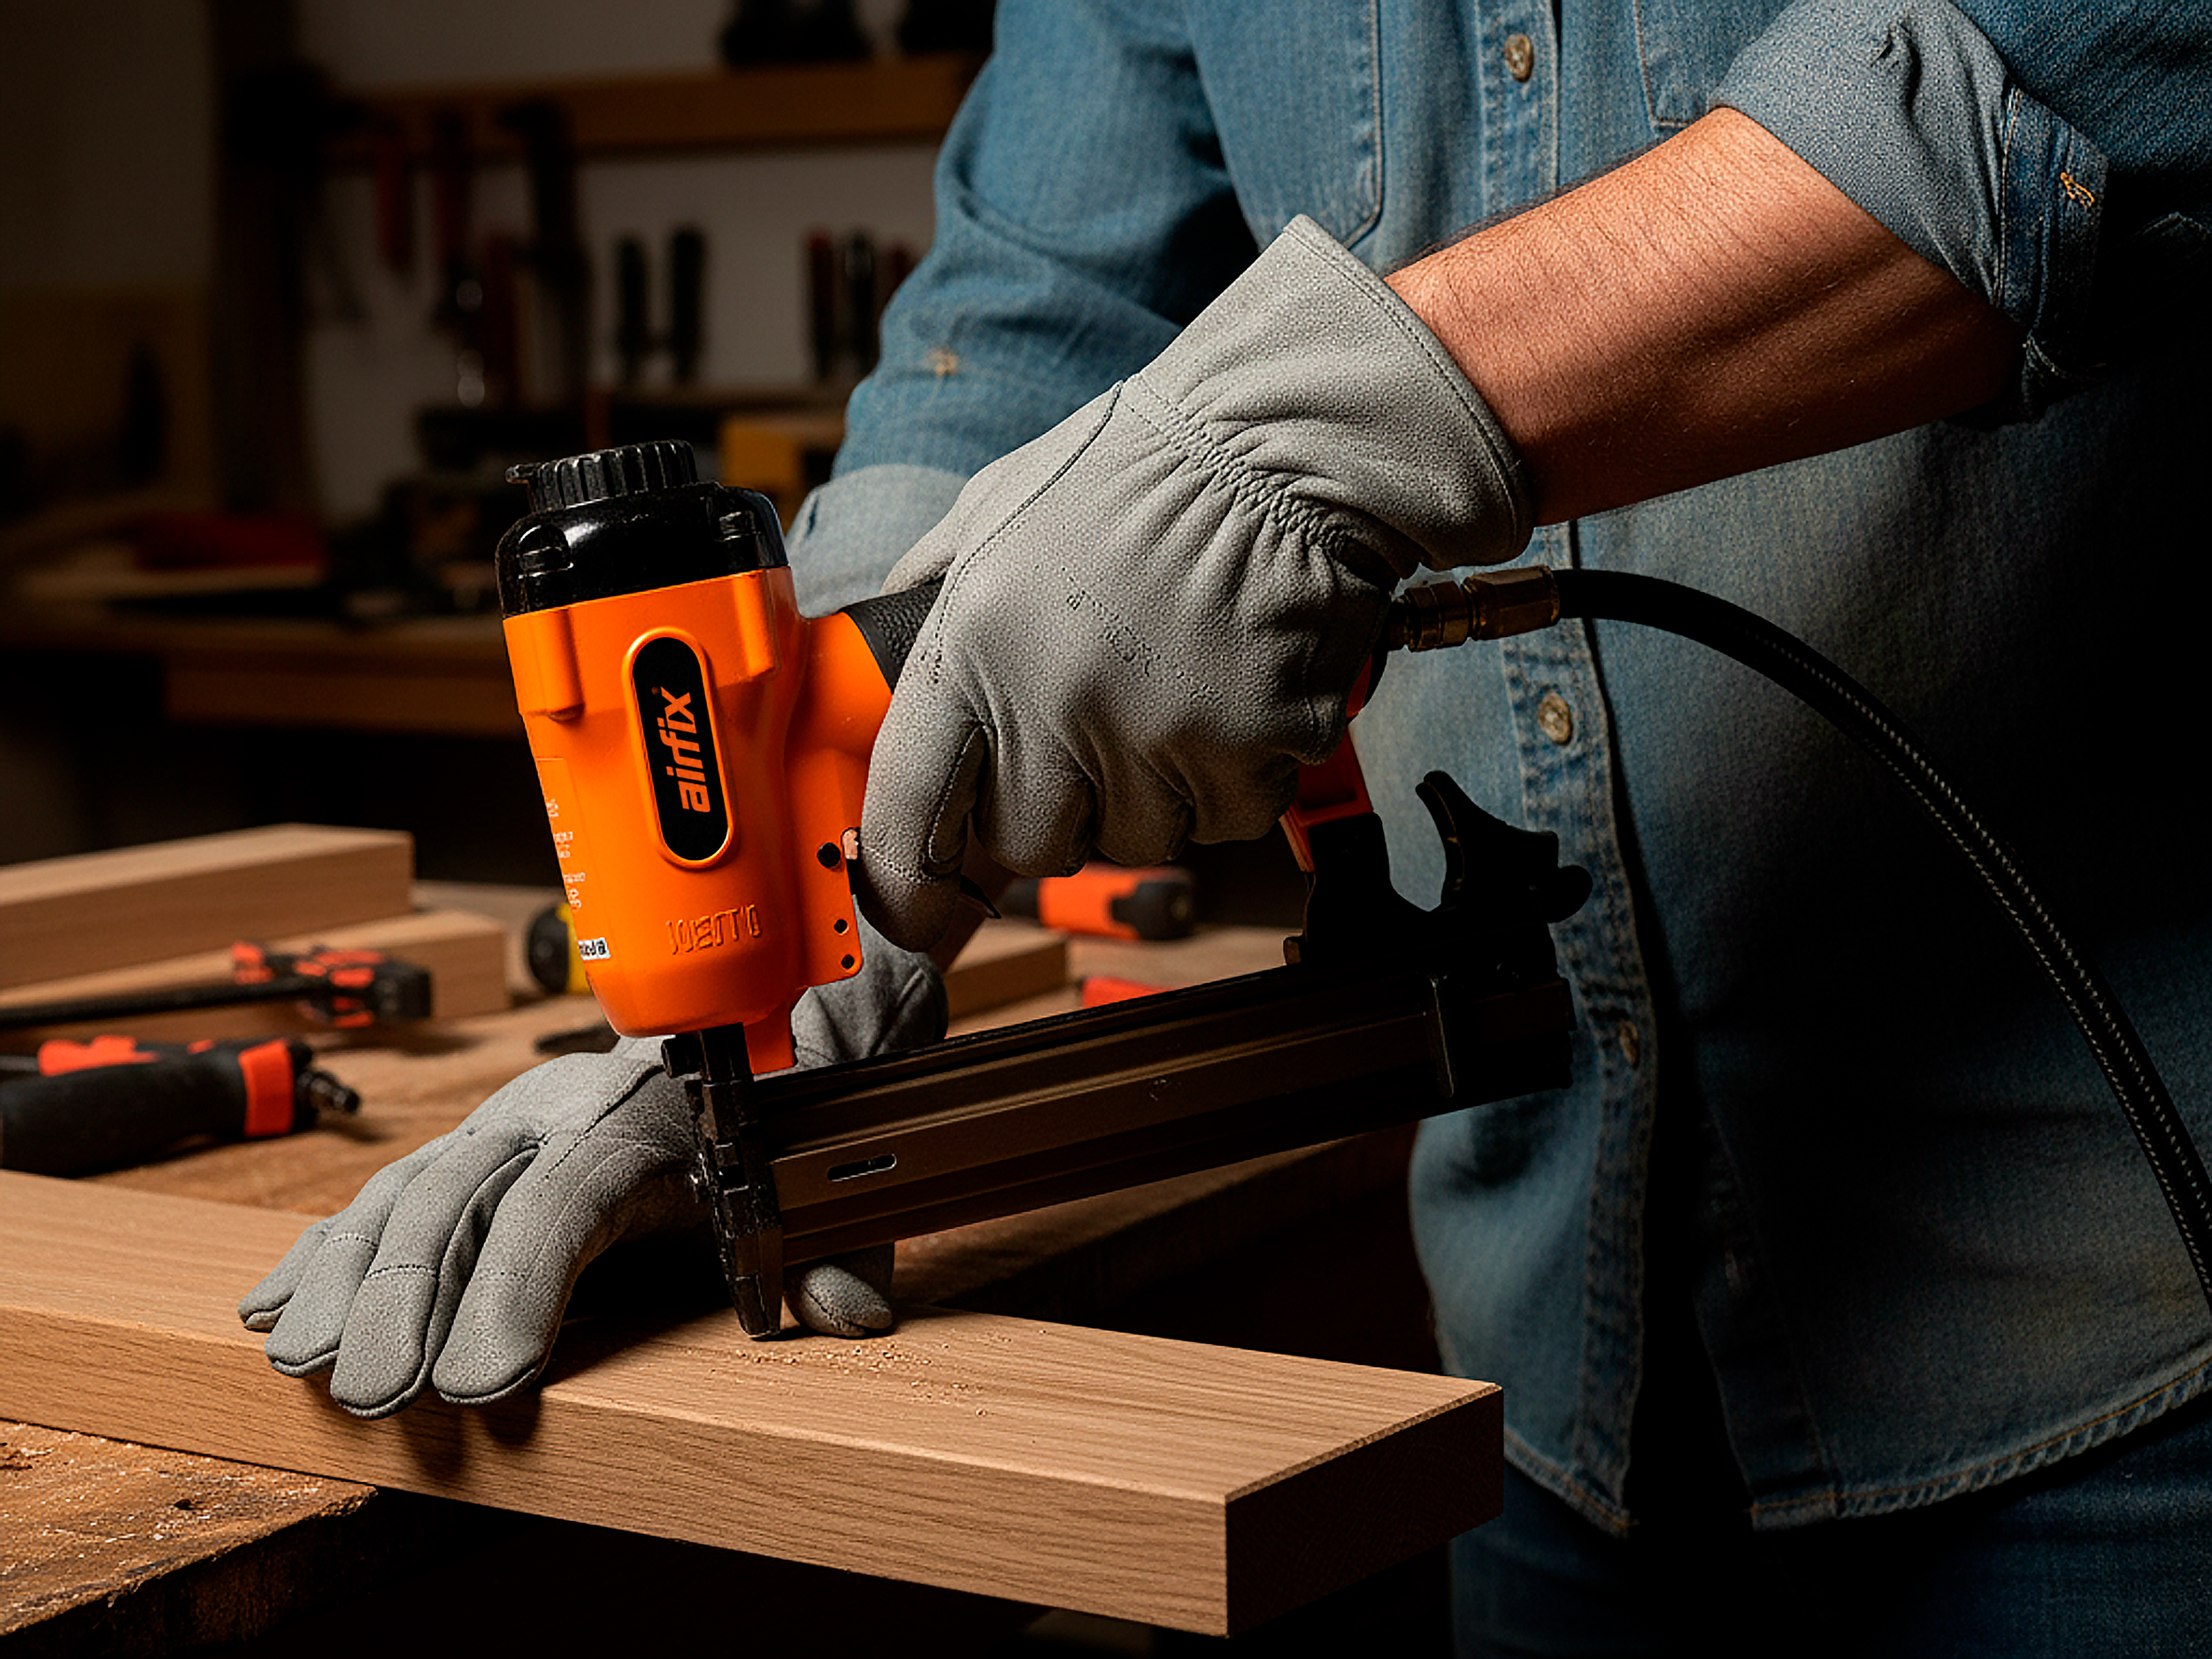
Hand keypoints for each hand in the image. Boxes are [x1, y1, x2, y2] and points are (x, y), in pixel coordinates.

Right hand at [236, 920, 945, 1417]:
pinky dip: (323, 1252)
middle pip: (465, 1197)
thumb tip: (857, 1313)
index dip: (518, 1290)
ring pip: (408, 1191)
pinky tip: (275, 1308)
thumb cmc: (779, 1124)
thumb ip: (835, 1250)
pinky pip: (383, 1195)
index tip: (485, 1382)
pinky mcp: (470, 1144)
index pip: (565, 1203)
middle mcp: (561, 1110)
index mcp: (648, 1120)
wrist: (765, 1034)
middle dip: (407, 1299)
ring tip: (304, 1363)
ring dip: (347, 1280)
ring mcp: (505, 1124)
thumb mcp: (818, 1185)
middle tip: (376, 1393)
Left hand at [857, 216, 1531, 950]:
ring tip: (1173, 688)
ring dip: (1151, 793)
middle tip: (1093, 735)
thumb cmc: (1136, 472)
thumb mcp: (993, 511)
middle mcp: (1056, 701)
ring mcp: (1159, 733)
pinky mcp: (1252, 749)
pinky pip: (1227, 818)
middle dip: (1056, 812)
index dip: (908, 880)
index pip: (910, 810)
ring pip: (1135, 840)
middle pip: (1030, 846)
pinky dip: (1234, 777)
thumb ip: (928, 595)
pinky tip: (1234, 692)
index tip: (918, 909)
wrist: (1280, 444)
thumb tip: (879, 668)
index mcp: (972, 646)